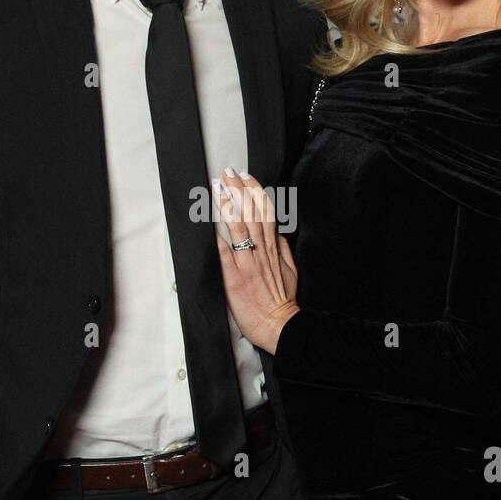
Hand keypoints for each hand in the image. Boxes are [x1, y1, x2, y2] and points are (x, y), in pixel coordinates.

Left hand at [212, 167, 299, 353]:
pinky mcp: (234, 277)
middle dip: (239, 190)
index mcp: (274, 249)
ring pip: (238, 226)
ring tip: (218, 187)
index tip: (247, 177)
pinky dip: (217, 235)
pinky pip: (224, 252)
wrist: (279, 326)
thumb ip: (284, 251)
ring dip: (227, 204)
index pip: (266, 212)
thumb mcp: (291, 272)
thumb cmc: (283, 303)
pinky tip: (208, 221)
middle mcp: (261, 251)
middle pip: (251, 213)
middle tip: (228, 173)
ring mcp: (247, 263)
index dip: (255, 192)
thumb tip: (280, 234)